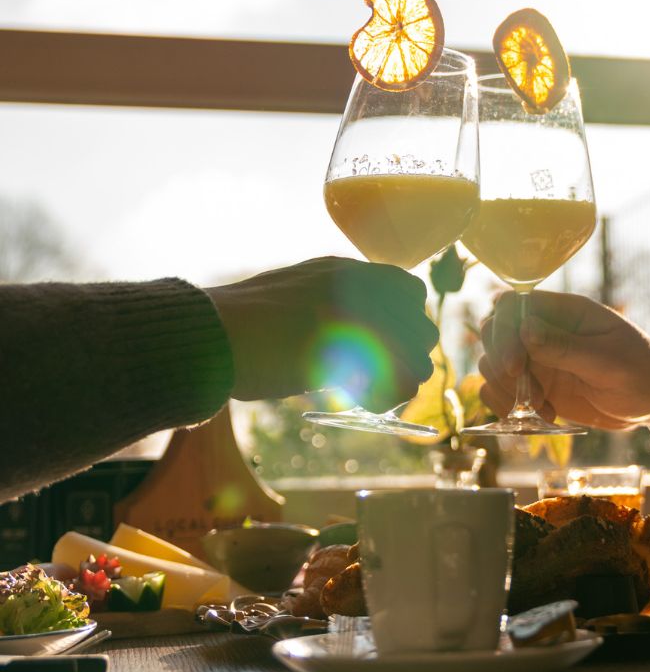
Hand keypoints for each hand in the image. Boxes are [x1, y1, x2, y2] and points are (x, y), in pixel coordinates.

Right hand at [206, 257, 438, 408]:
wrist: (208, 333)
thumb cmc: (243, 324)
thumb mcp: (297, 295)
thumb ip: (335, 307)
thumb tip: (369, 344)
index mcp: (345, 271)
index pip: (410, 290)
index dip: (404, 321)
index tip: (382, 343)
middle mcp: (359, 290)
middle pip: (420, 327)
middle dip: (408, 355)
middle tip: (376, 375)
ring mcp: (356, 319)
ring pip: (417, 357)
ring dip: (400, 378)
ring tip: (368, 390)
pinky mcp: (349, 352)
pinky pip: (397, 381)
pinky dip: (386, 396)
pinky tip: (361, 399)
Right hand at [478, 290, 649, 436]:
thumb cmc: (642, 371)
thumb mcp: (609, 361)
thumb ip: (566, 347)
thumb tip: (524, 329)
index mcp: (565, 311)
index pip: (513, 305)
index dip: (503, 331)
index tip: (514, 366)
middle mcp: (544, 330)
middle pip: (493, 331)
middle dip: (500, 363)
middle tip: (529, 394)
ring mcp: (537, 358)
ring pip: (492, 363)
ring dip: (505, 389)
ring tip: (542, 407)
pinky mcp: (536, 385)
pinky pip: (500, 390)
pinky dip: (507, 406)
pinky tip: (540, 416)